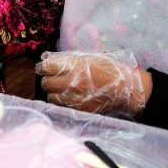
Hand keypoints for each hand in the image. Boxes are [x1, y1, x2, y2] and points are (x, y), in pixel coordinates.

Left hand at [36, 51, 150, 114]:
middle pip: (45, 83)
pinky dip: (61, 102)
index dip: (43, 67)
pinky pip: (61, 106)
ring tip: (61, 89)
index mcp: (73, 67)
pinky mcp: (78, 110)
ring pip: (51, 97)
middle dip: (47, 80)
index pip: (46, 67)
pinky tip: (68, 97)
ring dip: (53, 92)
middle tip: (52, 78)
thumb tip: (47, 58)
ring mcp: (74, 98)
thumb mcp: (87, 57)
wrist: (124, 88)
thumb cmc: (107, 69)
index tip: (44, 67)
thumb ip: (66, 59)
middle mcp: (70, 83)